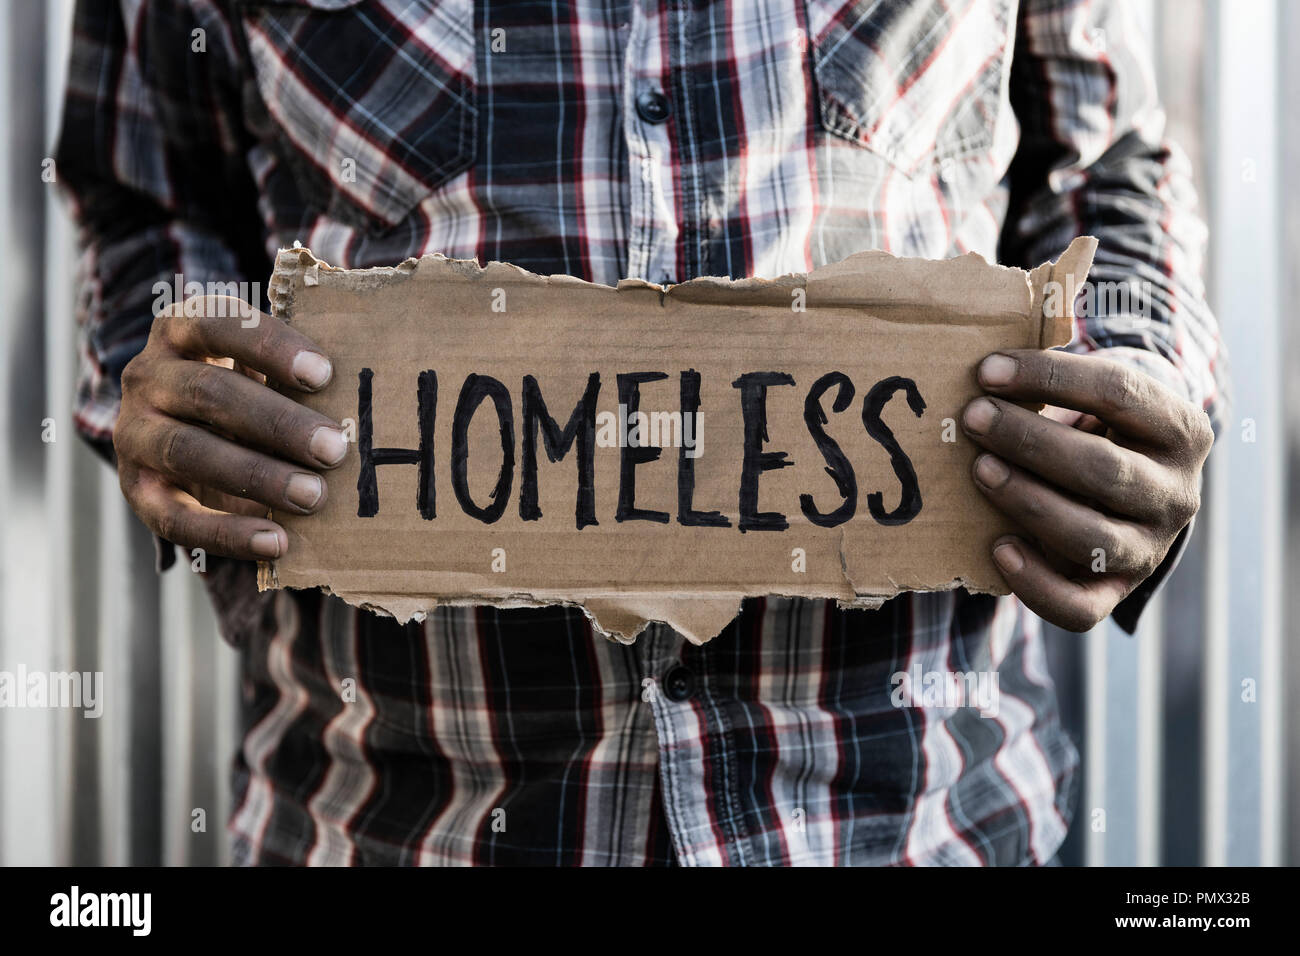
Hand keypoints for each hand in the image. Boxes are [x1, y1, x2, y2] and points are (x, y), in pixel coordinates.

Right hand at [114, 296, 347, 561]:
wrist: (191, 439)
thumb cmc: (251, 392)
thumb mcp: (267, 371)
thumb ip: (300, 375)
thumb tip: (368, 396)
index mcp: (181, 329)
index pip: (219, 324)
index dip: (270, 347)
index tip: (325, 374)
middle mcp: (147, 376)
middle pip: (209, 393)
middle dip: (277, 423)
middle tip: (334, 448)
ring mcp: (133, 433)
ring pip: (188, 452)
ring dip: (257, 476)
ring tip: (314, 496)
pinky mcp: (137, 489)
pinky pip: (175, 517)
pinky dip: (228, 533)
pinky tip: (278, 541)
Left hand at [961, 349, 1213, 631]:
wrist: (1129, 494)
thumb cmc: (1097, 431)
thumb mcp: (1097, 400)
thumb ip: (1057, 385)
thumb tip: (985, 370)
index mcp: (1180, 431)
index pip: (1120, 392)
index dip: (1050, 378)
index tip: (987, 370)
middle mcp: (1177, 495)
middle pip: (1103, 469)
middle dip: (1029, 441)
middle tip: (973, 418)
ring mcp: (1149, 549)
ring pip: (1091, 537)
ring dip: (1027, 501)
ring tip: (979, 469)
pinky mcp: (1115, 592)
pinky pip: (1079, 607)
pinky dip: (1034, 583)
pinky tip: (997, 547)